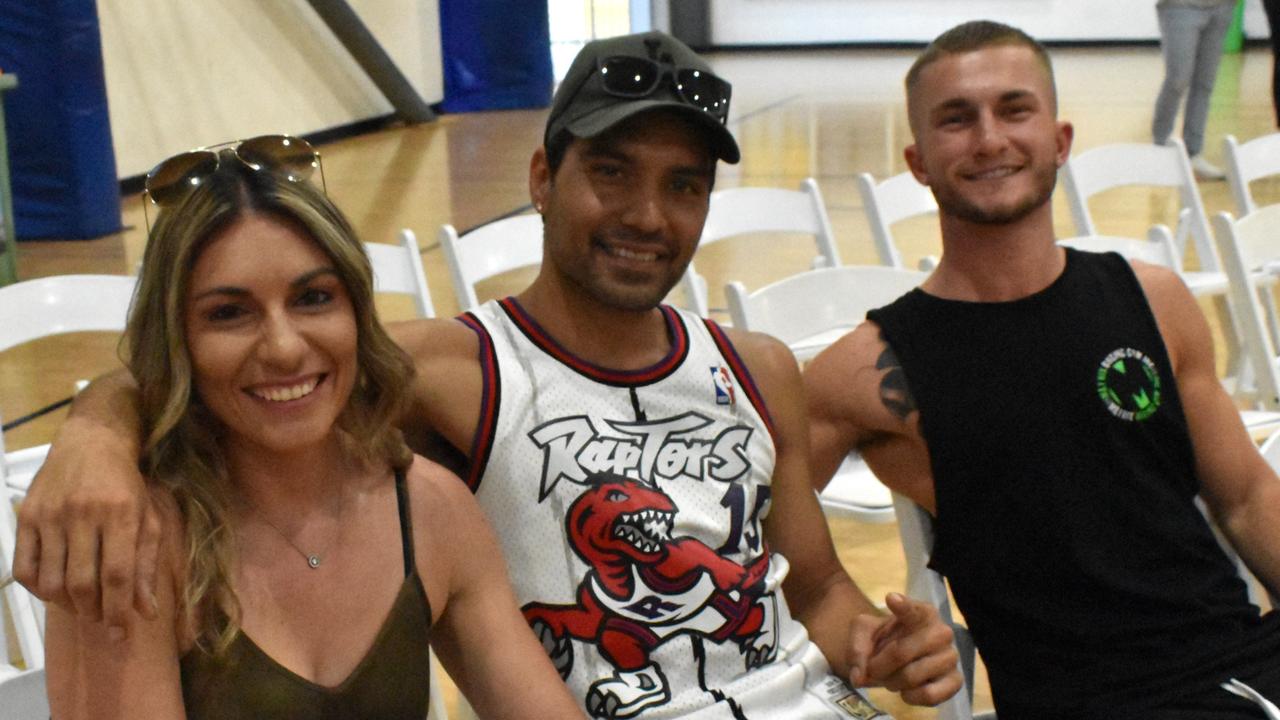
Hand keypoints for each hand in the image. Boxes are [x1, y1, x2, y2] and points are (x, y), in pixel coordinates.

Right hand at [13, 433, 160, 638]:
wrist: (92, 442)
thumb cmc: (127, 484)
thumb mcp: (148, 518)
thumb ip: (147, 565)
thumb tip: (146, 612)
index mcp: (120, 513)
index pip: (117, 575)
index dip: (118, 611)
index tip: (121, 634)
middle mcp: (82, 514)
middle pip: (82, 582)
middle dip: (93, 611)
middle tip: (101, 618)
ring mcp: (50, 515)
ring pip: (52, 581)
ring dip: (68, 605)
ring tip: (82, 606)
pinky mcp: (25, 517)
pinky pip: (24, 568)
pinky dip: (38, 590)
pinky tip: (55, 590)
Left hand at [848, 592, 961, 705]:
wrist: (898, 660)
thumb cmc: (885, 640)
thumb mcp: (864, 634)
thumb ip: (857, 649)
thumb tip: (859, 676)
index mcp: (921, 613)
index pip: (913, 610)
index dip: (903, 606)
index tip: (891, 599)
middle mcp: (941, 632)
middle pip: (901, 653)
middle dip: (879, 666)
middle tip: (873, 670)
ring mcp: (950, 657)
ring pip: (912, 677)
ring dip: (892, 682)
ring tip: (891, 678)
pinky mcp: (955, 681)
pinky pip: (929, 695)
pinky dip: (910, 696)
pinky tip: (907, 691)